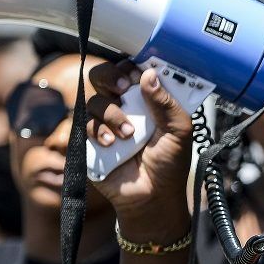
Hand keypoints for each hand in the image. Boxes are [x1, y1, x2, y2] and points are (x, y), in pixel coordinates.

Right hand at [86, 62, 192, 231]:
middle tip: (124, 88)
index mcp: (147, 99)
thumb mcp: (180, 132)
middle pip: (104, 75)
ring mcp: (105, 122)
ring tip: (128, 134)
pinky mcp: (90, 139)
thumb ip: (168, 103)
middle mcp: (124, 105)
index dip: (133, 66)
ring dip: (111, 113)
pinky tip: (112, 144)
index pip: (133, 70)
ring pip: (95, 99)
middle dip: (112, 76)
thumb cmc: (169, 164)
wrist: (152, 197)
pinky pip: (84, 123)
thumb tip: (150, 74)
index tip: (139, 72)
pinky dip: (98, 131)